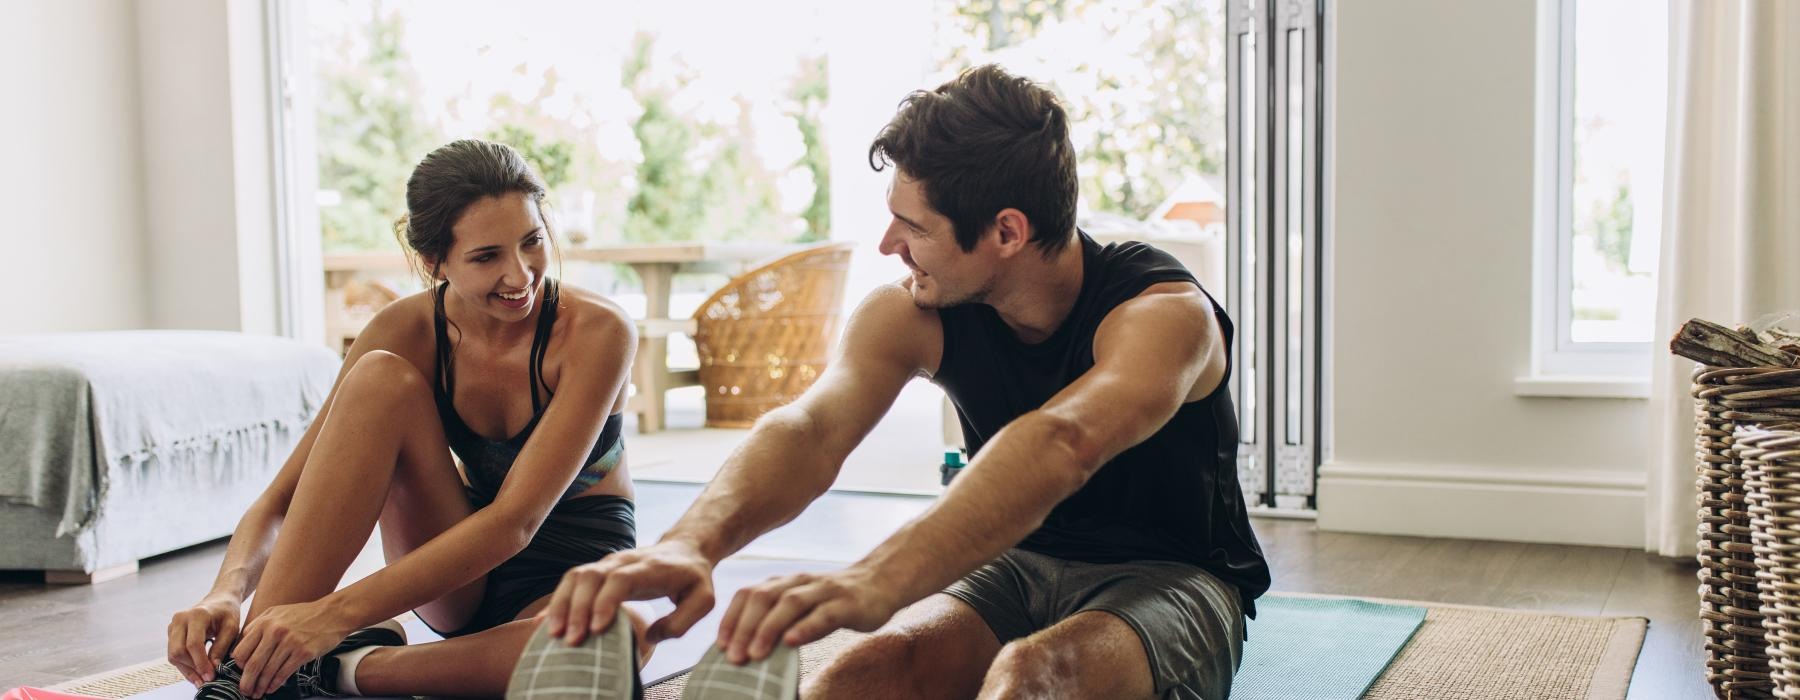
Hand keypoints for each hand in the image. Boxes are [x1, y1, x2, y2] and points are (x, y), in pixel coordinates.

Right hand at [166, 594, 242, 684]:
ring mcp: (173, 626)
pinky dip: (184, 665)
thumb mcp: (232, 627)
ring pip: (173, 655)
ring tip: (201, 680)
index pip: (193, 644)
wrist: (219, 600)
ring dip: (187, 670)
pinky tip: (196, 673)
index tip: (211, 676)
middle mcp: (180, 619)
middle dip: (192, 668)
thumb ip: (222, 647)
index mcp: (197, 615)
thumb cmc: (228, 613)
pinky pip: (173, 654)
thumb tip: (213, 667)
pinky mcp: (171, 633)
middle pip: (178, 651)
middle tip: (207, 680)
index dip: (201, 663)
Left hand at [232, 600, 352, 697]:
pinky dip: (275, 684)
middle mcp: (275, 631)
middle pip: (252, 664)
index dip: (239, 666)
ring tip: (258, 693)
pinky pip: (284, 673)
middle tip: (244, 690)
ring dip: (260, 686)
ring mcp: (290, 642)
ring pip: (268, 671)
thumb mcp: (277, 612)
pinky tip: (272, 688)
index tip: (242, 672)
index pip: (241, 650)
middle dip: (246, 682)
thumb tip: (243, 646)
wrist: (333, 613)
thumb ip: (258, 626)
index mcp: (265, 622)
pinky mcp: (303, 652)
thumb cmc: (305, 614)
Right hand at [543, 539, 715, 645]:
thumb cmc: (693, 578)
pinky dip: (557, 601)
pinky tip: (545, 623)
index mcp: (649, 567)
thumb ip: (682, 620)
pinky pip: (572, 581)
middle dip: (577, 608)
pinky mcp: (598, 571)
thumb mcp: (704, 600)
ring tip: (553, 634)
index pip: (620, 579)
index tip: (597, 628)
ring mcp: (607, 564)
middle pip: (591, 576)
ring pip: (576, 576)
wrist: (684, 550)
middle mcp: (623, 561)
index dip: (605, 601)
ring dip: (562, 604)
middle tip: (571, 640)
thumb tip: (650, 636)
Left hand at [718, 567, 899, 664]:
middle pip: (764, 598)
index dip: (732, 618)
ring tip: (755, 654)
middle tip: (733, 656)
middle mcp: (801, 582)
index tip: (721, 645)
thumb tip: (750, 649)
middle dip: (745, 627)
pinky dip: (805, 628)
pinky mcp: (847, 603)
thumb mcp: (804, 606)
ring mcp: (825, 590)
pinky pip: (824, 614)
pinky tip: (791, 643)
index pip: (749, 594)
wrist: (881, 582)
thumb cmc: (836, 601)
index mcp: (786, 583)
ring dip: (768, 629)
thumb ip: (780, 620)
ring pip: (790, 603)